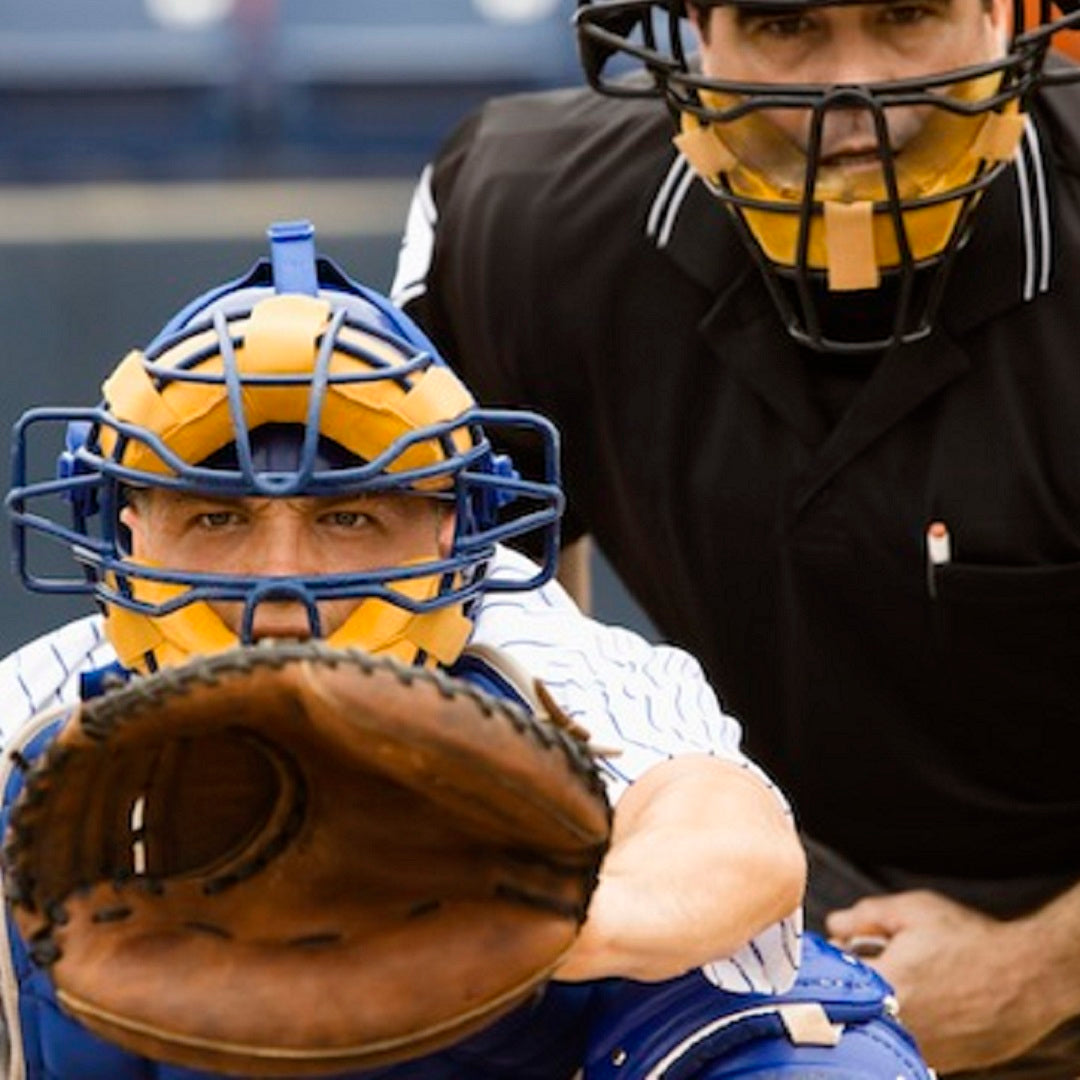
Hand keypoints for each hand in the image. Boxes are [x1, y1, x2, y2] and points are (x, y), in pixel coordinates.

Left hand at [826, 890, 1062, 1072]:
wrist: (1030, 976)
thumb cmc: (974, 942)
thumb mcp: (912, 911)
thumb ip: (865, 916)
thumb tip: (836, 925)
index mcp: (885, 986)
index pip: (832, 979)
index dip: (833, 960)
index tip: (840, 951)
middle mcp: (900, 1025)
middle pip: (854, 1004)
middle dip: (857, 983)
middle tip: (879, 962)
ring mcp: (923, 1049)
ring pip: (881, 1027)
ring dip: (882, 1006)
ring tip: (912, 981)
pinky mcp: (945, 1062)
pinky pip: (910, 1043)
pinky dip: (910, 1024)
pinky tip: (930, 1001)